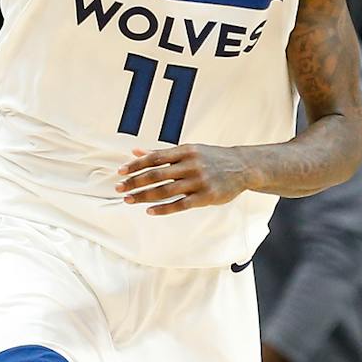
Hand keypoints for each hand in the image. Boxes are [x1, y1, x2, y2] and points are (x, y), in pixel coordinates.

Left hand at [116, 143, 254, 213]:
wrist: (243, 167)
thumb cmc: (211, 158)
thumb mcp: (188, 151)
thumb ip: (161, 153)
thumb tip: (135, 151)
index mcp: (185, 151)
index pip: (154, 158)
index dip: (135, 165)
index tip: (120, 172)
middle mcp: (190, 165)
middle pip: (156, 175)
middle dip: (135, 182)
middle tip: (118, 188)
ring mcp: (199, 181)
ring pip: (165, 190)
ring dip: (144, 196)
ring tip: (128, 200)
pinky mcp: (206, 197)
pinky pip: (181, 204)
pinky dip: (163, 208)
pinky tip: (149, 211)